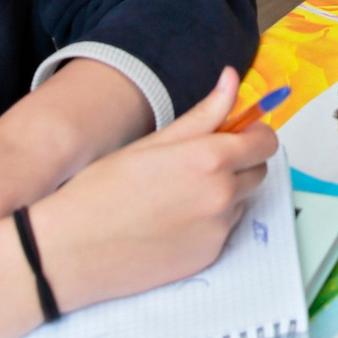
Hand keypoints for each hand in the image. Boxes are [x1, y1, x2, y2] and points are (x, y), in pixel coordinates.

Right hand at [29, 69, 279, 307]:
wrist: (73, 249)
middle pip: (258, 171)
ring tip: (177, 195)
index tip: (239, 133)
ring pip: (240, 202)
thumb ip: (204, 113)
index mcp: (210, 159)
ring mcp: (217, 230)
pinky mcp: (208, 258)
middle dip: (240, 162)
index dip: (254, 134)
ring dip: (224, 194)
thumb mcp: (154, 142)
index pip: (265, 141)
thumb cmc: (102, 191)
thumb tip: (231, 79)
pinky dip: (208, 223)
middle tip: (201, 163)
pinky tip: (171, 221)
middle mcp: (222, 196)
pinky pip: (223, 231)